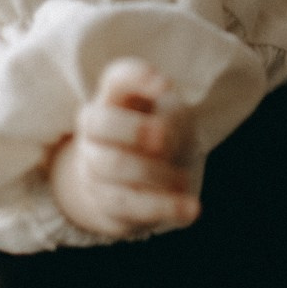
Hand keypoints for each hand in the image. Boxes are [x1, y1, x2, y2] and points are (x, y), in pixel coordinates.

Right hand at [47, 58, 199, 237]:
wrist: (134, 182)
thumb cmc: (155, 135)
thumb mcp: (169, 116)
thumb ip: (168, 116)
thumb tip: (162, 129)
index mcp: (114, 98)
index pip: (117, 79)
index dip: (137, 77)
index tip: (166, 84)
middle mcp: (96, 130)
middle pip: (100, 123)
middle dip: (134, 129)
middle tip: (164, 138)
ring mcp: (94, 166)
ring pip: (113, 165)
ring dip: (155, 171)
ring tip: (184, 179)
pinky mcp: (106, 201)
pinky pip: (130, 205)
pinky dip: (163, 207)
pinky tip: (192, 209)